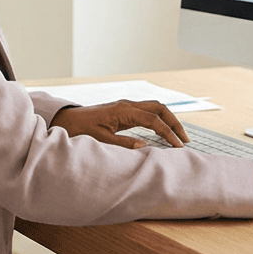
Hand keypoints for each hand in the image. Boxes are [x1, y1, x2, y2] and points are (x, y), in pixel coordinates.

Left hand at [49, 100, 189, 148]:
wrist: (68, 120)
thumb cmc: (82, 129)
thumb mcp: (102, 140)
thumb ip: (124, 144)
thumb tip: (146, 147)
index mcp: (123, 111)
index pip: (153, 120)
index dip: (168, 133)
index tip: (178, 146)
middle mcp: (127, 105)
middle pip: (159, 108)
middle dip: (174, 122)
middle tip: (184, 139)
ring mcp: (126, 106)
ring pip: (155, 108)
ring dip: (168, 120)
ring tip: (178, 137)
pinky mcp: (124, 110)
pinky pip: (147, 112)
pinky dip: (158, 120)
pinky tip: (162, 133)